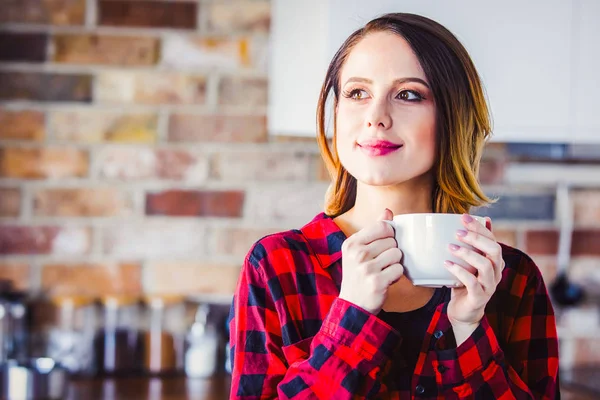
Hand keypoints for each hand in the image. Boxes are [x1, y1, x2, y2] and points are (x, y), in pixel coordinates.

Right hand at [338, 209, 403, 314]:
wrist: (352, 305)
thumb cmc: (358, 275)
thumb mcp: (358, 251)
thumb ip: (373, 230)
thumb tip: (387, 211)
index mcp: (352, 243)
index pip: (382, 226)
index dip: (390, 234)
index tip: (385, 244)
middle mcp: (357, 254)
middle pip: (392, 240)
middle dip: (392, 251)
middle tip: (382, 263)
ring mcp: (366, 268)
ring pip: (397, 254)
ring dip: (395, 264)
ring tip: (384, 271)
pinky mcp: (377, 282)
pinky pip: (399, 269)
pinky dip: (396, 276)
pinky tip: (387, 280)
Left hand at [444, 214, 504, 343]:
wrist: (464, 312)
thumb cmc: (465, 284)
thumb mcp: (469, 263)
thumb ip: (473, 246)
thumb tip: (480, 220)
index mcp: (494, 262)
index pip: (493, 239)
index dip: (479, 227)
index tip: (463, 217)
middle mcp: (496, 272)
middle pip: (494, 250)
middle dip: (476, 238)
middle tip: (458, 232)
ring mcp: (489, 286)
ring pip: (485, 265)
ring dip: (467, 254)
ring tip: (450, 247)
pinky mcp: (479, 298)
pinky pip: (472, 283)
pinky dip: (459, 271)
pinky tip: (447, 264)